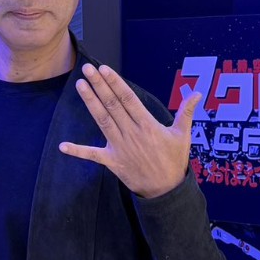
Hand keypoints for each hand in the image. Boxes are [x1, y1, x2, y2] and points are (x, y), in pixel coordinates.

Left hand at [59, 63, 201, 198]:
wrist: (166, 190)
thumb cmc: (174, 161)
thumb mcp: (182, 135)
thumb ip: (186, 112)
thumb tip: (196, 93)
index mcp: (147, 125)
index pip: (128, 98)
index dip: (115, 83)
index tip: (104, 69)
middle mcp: (131, 133)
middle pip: (112, 105)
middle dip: (99, 85)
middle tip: (87, 68)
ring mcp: (120, 147)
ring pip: (102, 120)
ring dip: (90, 102)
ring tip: (80, 85)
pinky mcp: (112, 161)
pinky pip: (92, 155)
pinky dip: (78, 151)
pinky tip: (62, 146)